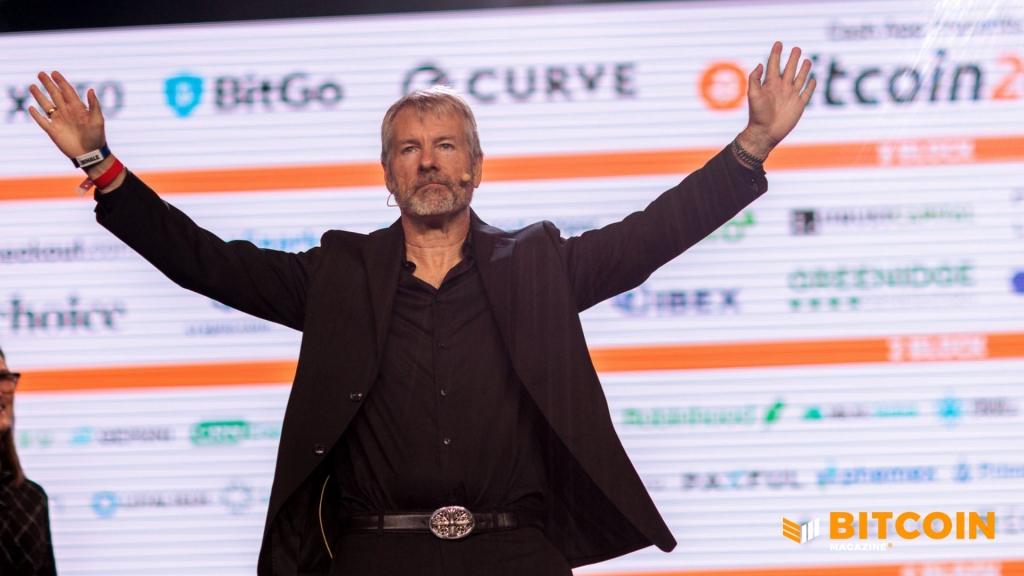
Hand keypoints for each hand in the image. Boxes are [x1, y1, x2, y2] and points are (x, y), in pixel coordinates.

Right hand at [28, 71, 106, 159]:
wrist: (91, 154)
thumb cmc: (97, 137)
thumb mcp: (97, 120)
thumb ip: (94, 105)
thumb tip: (91, 90)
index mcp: (77, 108)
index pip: (67, 91)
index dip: (61, 82)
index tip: (54, 73)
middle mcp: (67, 112)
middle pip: (55, 95)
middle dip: (48, 84)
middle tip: (41, 73)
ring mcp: (59, 121)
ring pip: (46, 105)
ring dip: (39, 96)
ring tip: (32, 86)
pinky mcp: (53, 131)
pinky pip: (42, 121)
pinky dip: (36, 115)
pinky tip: (31, 108)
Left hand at [738, 42, 815, 158]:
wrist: (765, 132)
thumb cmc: (757, 114)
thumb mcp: (753, 94)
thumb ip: (755, 79)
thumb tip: (760, 64)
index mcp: (770, 84)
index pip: (773, 65)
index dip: (775, 54)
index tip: (778, 43)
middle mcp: (781, 88)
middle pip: (788, 69)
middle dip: (792, 59)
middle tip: (796, 48)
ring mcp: (791, 96)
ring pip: (799, 79)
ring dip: (803, 69)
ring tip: (807, 60)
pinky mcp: (799, 105)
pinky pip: (806, 93)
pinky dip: (811, 86)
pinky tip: (813, 79)